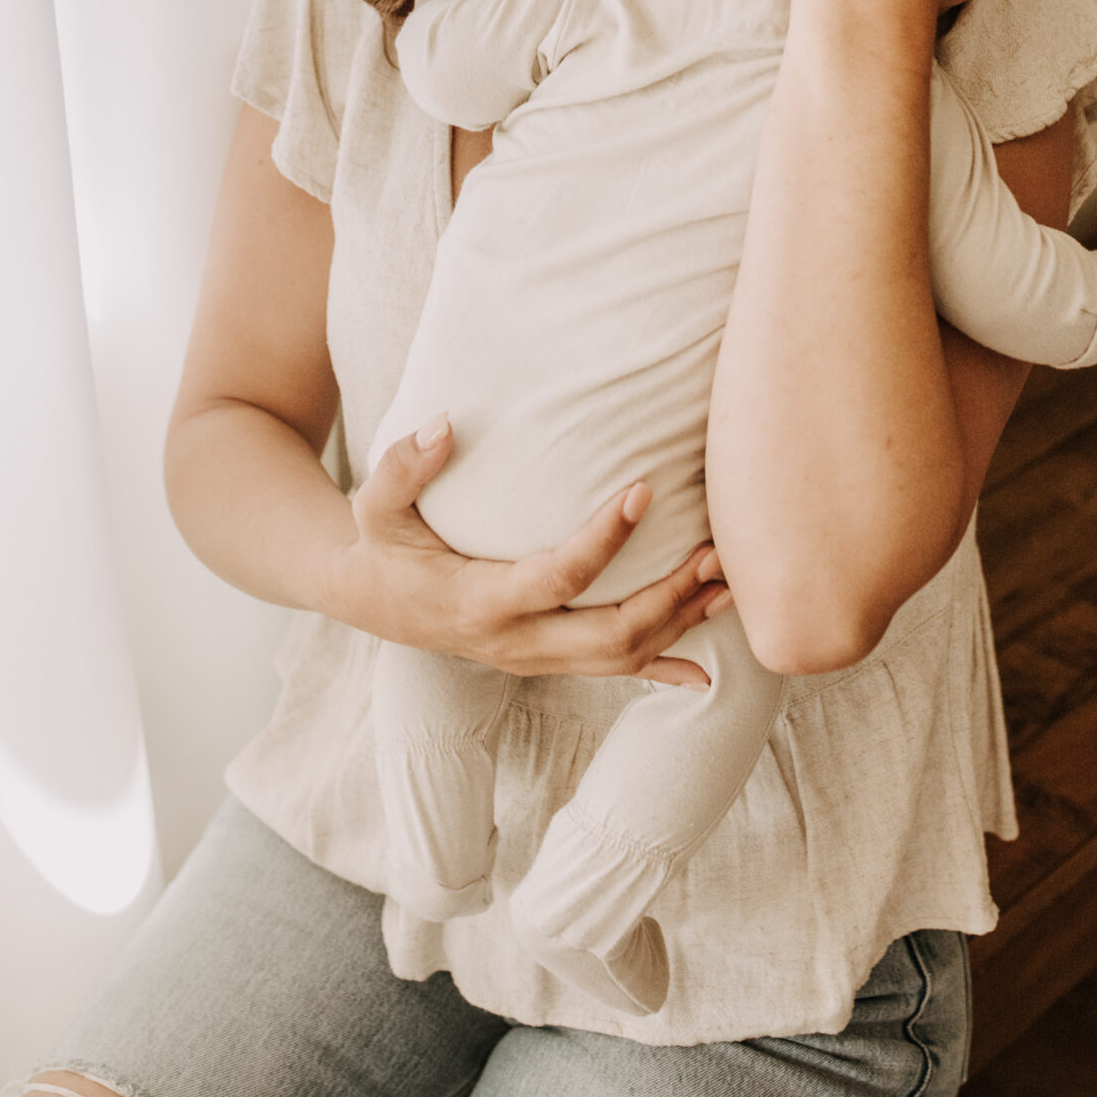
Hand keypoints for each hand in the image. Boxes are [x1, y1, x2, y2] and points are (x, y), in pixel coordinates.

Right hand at [336, 420, 729, 688]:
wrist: (370, 600)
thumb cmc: (381, 545)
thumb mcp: (375, 505)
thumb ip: (403, 465)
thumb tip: (444, 424)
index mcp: (479, 602)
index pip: (558, 576)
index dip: (606, 539)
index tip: (644, 489)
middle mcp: (515, 642)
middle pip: (610, 637)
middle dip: (670, 599)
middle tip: (714, 552)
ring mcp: (534, 658)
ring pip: (622, 658)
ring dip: (679, 623)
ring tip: (726, 580)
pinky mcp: (547, 659)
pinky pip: (614, 671)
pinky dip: (665, 666)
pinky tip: (708, 663)